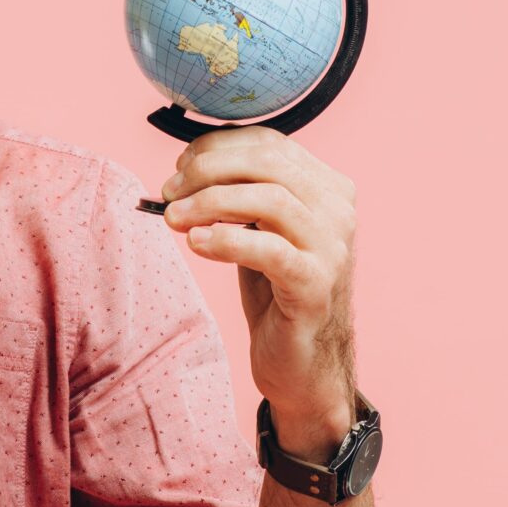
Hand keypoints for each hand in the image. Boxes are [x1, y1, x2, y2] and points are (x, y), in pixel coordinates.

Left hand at [157, 127, 359, 462]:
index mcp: (328, 188)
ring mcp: (332, 248)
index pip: (270, 144)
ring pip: (269, 199)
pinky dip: (226, 240)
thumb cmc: (277, 293)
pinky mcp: (316, 285)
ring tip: (173, 218)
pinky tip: (196, 243)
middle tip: (169, 191)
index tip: (179, 167)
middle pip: (268, 163)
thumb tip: (184, 170)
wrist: (304, 362)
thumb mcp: (260, 231)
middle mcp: (338, 210)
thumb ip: (240, 197)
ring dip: (210, 202)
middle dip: (208, 170)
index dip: (217, 147)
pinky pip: (269, 249)